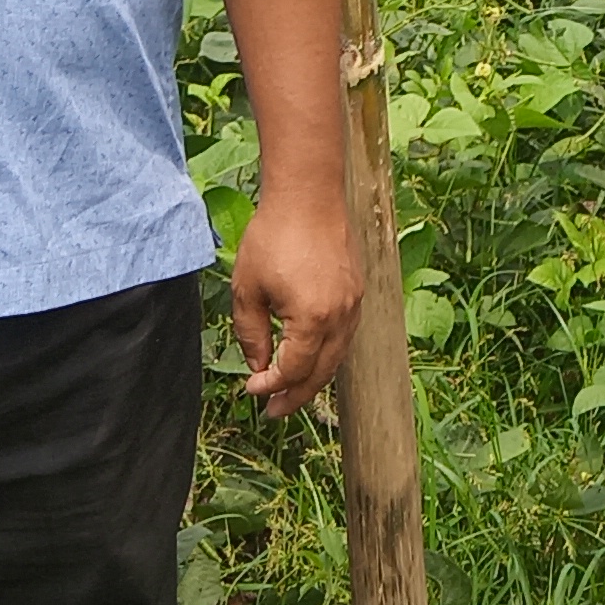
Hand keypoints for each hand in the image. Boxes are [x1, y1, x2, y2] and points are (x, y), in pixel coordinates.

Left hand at [232, 190, 361, 416]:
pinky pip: (344, 336)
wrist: (308, 194)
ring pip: (337, 357)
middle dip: (296, 395)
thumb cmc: (273, 236)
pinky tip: (309, 356)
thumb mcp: (248, 289)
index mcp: (313, 319)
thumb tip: (258, 366)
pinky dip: (326, 354)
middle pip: (322, 373)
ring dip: (314, 378)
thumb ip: (251, 334)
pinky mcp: (357, 291)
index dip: (271, 386)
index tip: (251, 388)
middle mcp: (341, 316)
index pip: (294, 370)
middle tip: (274, 410)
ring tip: (291, 390)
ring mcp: (354, 304)